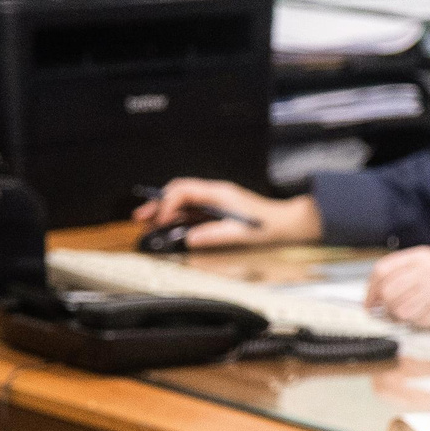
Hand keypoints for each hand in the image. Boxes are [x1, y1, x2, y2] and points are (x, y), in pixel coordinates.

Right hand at [131, 178, 322, 247]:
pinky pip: (192, 210)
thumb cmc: (269, 226)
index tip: (162, 221)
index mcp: (219, 193)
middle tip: (141, 217)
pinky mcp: (218, 210)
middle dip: (158, 203)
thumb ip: (214, 235)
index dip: (168, 204)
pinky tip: (169, 226)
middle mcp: (215, 193)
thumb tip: (190, 239)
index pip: (184, 191)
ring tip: (148, 222)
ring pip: (183, 201)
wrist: (288, 225)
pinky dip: (178, 217)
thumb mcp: (240, 233)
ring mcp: (216, 201)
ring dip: (165, 210)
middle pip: (179, 192)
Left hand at [365, 249, 429, 327]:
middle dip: (385, 307)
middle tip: (391, 313)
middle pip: (388, 292)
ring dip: (402, 317)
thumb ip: (408, 272)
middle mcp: (428, 270)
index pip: (382, 271)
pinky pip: (419, 321)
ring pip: (400, 310)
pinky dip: (419, 323)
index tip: (369, 303)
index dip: (371, 290)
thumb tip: (379, 292)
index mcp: (422, 255)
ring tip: (414, 314)